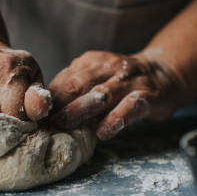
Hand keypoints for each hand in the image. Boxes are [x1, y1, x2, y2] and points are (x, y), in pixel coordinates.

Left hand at [49, 50, 185, 139]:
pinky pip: (130, 107)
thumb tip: (41, 112)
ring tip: (64, 125)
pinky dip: (116, 119)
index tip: (33, 115)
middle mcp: (107, 68)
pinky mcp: (147, 96)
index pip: (63, 79)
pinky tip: (104, 133)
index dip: (47, 98)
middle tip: (43, 122)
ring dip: (80, 110)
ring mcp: (128, 82)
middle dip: (58, 103)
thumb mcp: (94, 78)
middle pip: (78, 84)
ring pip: (101, 94)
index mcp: (89, 63)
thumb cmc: (119, 82)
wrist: (163, 73)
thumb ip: (72, 90)